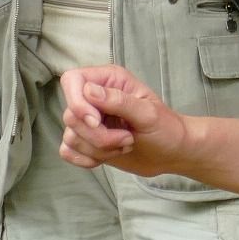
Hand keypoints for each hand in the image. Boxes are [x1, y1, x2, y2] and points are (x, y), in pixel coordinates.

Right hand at [59, 64, 190, 176]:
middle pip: (71, 115)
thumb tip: (89, 91)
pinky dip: (86, 159)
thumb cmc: (166, 128)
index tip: (96, 121)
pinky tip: (107, 157)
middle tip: (127, 139)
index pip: (72, 80)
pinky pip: (67, 152)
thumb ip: (120, 101)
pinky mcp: (85, 141)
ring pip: (70, 136)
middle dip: (98, 135)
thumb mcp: (148, 113)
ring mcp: (87, 121)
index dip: (78, 102)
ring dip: (98, 148)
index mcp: (109, 81)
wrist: (171, 153)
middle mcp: (93, 98)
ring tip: (125, 145)